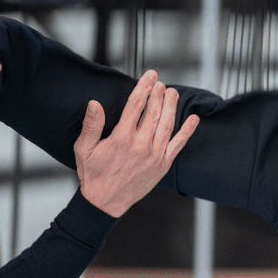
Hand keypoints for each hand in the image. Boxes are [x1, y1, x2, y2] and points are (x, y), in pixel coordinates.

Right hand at [73, 70, 199, 217]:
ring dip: (171, 106)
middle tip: (160, 82)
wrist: (106, 202)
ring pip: (167, 124)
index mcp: (121, 138)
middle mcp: (141, 145)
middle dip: (158, 94)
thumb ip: (90, 126)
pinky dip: (187, 131)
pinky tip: (194, 119)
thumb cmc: (93, 174)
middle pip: (154, 112)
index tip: (150, 75)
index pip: (136, 105)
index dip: (144, 87)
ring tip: (172, 93)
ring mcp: (155, 155)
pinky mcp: (163, 164)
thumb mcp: (84, 149)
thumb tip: (94, 103)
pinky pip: (178, 144)